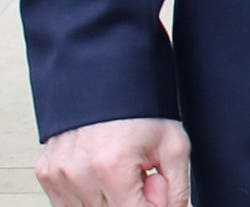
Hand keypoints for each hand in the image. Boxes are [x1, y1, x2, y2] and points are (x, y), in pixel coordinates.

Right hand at [35, 118, 189, 205]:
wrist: (109, 82)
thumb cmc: (141, 110)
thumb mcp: (174, 145)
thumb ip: (177, 188)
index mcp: (112, 166)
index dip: (150, 206)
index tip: (155, 187)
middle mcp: (78, 173)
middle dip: (131, 200)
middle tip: (143, 175)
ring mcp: (58, 174)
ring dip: (109, 199)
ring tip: (123, 170)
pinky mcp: (46, 173)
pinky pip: (68, 203)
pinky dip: (88, 195)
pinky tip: (102, 174)